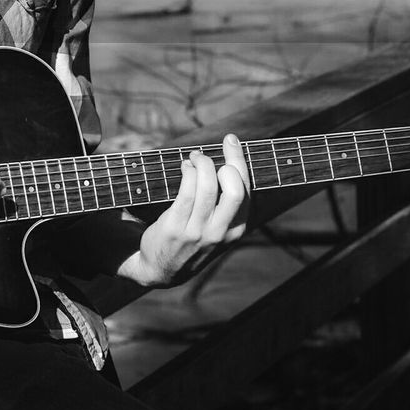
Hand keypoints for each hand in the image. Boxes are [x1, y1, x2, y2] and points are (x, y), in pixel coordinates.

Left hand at [123, 133, 250, 287]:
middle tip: (208, 155)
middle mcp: (221, 232)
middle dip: (226, 161)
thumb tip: (230, 158)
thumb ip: (227, 203)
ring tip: (193, 157)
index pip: (246, 190)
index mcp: (236, 229)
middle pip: (235, 189)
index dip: (239, 160)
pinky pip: (186, 192)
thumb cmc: (193, 240)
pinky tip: (184, 167)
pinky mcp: (176, 228)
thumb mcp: (218, 229)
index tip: (231, 140)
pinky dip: (187, 172)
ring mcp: (198, 232)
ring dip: (201, 163)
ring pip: (208, 186)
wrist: (163, 269)